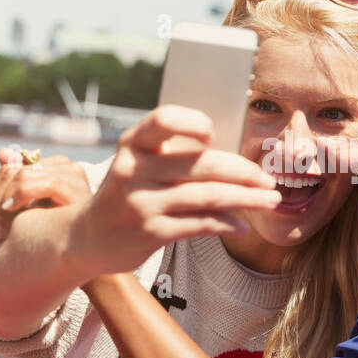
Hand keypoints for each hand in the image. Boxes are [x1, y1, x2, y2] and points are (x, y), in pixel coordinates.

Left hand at [0, 148, 91, 241]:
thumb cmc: (61, 235)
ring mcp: (75, 175)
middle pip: (15, 171)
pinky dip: (20, 196)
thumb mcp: (33, 208)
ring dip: (3, 205)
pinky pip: (42, 184)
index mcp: (58, 167)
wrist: (87, 253)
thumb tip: (1, 152)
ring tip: (0, 231)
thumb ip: (17, 181)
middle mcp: (69, 167)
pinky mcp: (77, 188)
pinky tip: (10, 212)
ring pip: (23, 176)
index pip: (13, 168)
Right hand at [68, 105, 281, 278]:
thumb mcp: (139, 164)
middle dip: (244, 171)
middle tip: (269, 179)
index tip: (214, 137)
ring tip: (270, 200)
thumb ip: (173, 154)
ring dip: (246, 198)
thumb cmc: (128, 192)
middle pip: (201, 164)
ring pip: (207, 196)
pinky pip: (200, 224)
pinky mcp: (150, 232)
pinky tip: (242, 225)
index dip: (194, 124)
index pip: (164, 120)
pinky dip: (226, 223)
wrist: (87, 237)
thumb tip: (234, 155)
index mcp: (133, 143)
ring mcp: (141, 202)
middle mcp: (134, 170)